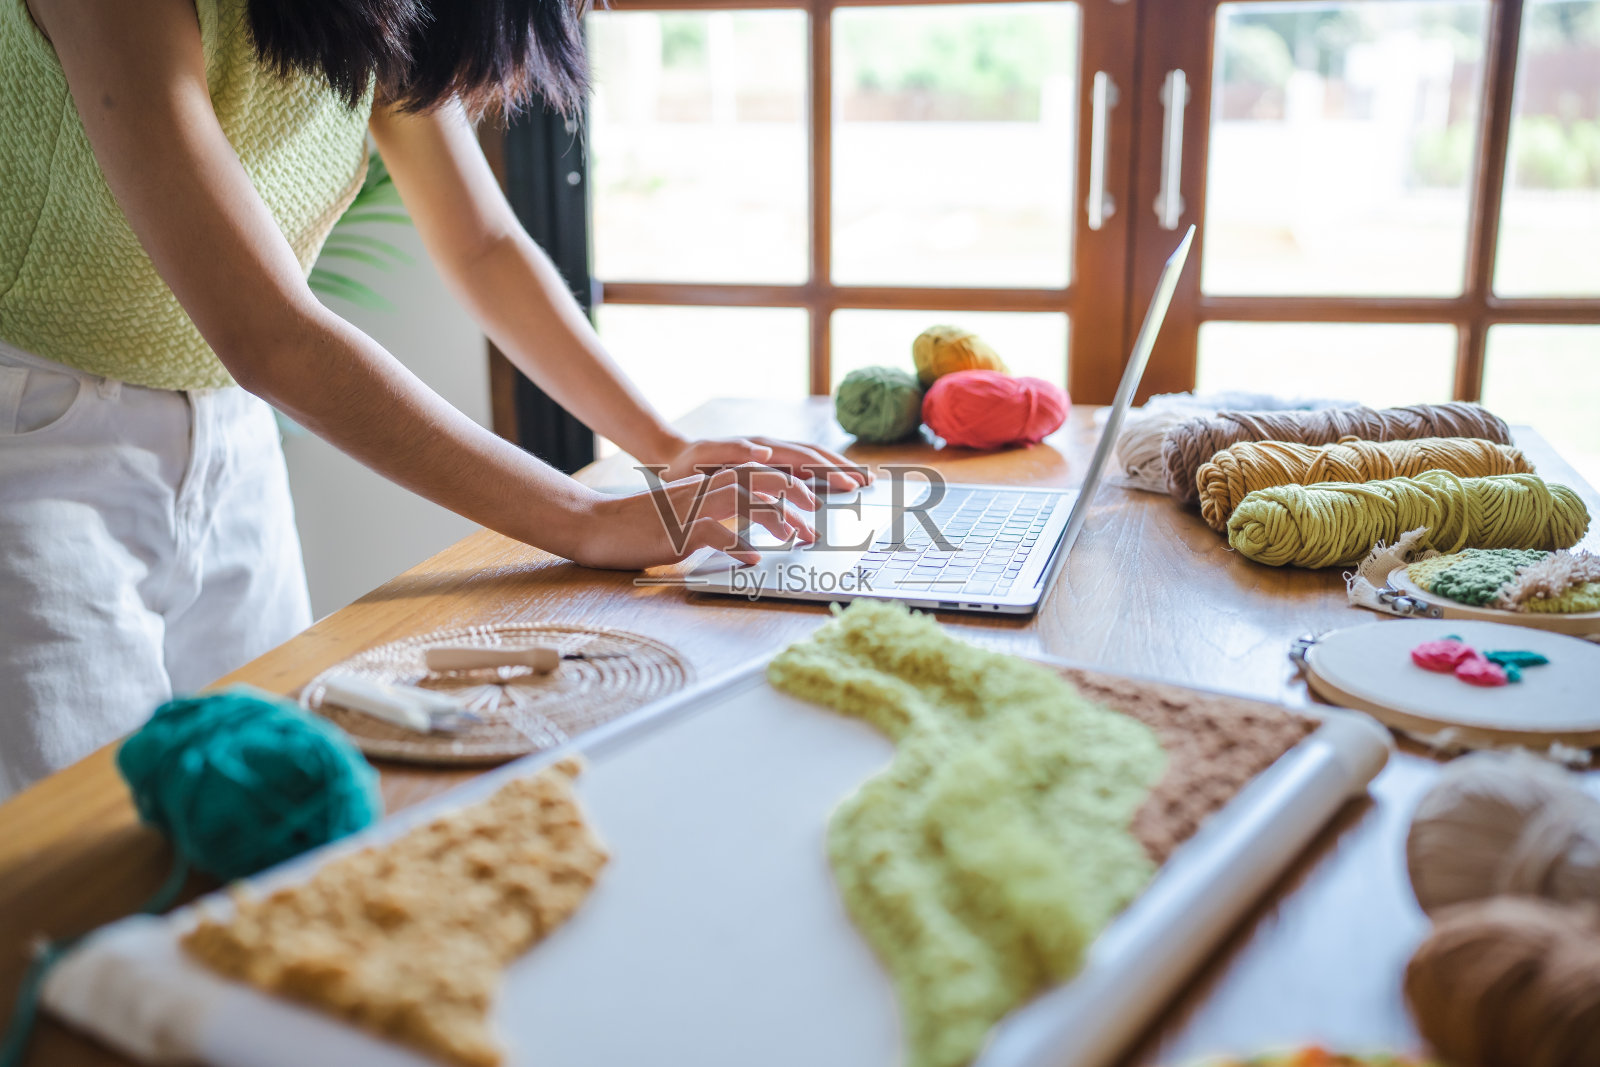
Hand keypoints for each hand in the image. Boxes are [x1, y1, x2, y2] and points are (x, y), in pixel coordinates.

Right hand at [566, 465, 818, 569]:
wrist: (597, 525)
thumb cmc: (643, 526)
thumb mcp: (686, 518)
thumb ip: (718, 521)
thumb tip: (751, 542)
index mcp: (707, 484)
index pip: (757, 474)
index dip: (789, 484)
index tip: (812, 503)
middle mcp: (703, 489)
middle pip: (759, 481)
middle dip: (794, 497)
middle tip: (814, 522)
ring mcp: (691, 508)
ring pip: (743, 501)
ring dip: (776, 519)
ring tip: (797, 538)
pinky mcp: (677, 530)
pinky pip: (715, 533)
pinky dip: (738, 545)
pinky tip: (754, 559)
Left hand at [656, 436, 870, 491]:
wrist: (671, 459)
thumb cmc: (686, 463)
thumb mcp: (703, 457)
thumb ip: (734, 450)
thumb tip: (766, 452)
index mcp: (760, 448)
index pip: (804, 458)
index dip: (829, 470)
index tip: (851, 483)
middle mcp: (769, 450)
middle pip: (815, 457)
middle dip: (843, 468)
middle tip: (869, 482)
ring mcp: (769, 457)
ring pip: (810, 462)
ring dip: (836, 470)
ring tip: (860, 481)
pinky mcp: (764, 467)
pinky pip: (798, 471)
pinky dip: (818, 477)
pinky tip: (831, 487)